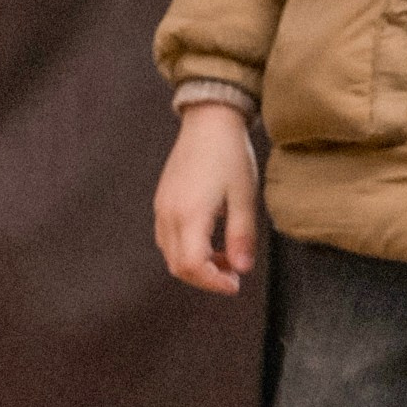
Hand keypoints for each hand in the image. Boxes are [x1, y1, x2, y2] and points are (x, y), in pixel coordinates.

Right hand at [155, 101, 259, 293]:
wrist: (209, 121)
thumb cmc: (230, 155)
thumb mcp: (245, 196)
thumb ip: (242, 235)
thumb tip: (242, 269)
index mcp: (190, 214)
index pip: (192, 266)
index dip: (213, 283)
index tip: (235, 284)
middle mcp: (169, 214)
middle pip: (178, 267)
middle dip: (206, 279)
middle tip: (233, 274)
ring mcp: (162, 208)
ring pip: (170, 255)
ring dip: (197, 266)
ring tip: (225, 256)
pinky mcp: (162, 202)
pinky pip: (167, 239)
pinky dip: (187, 251)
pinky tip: (210, 241)